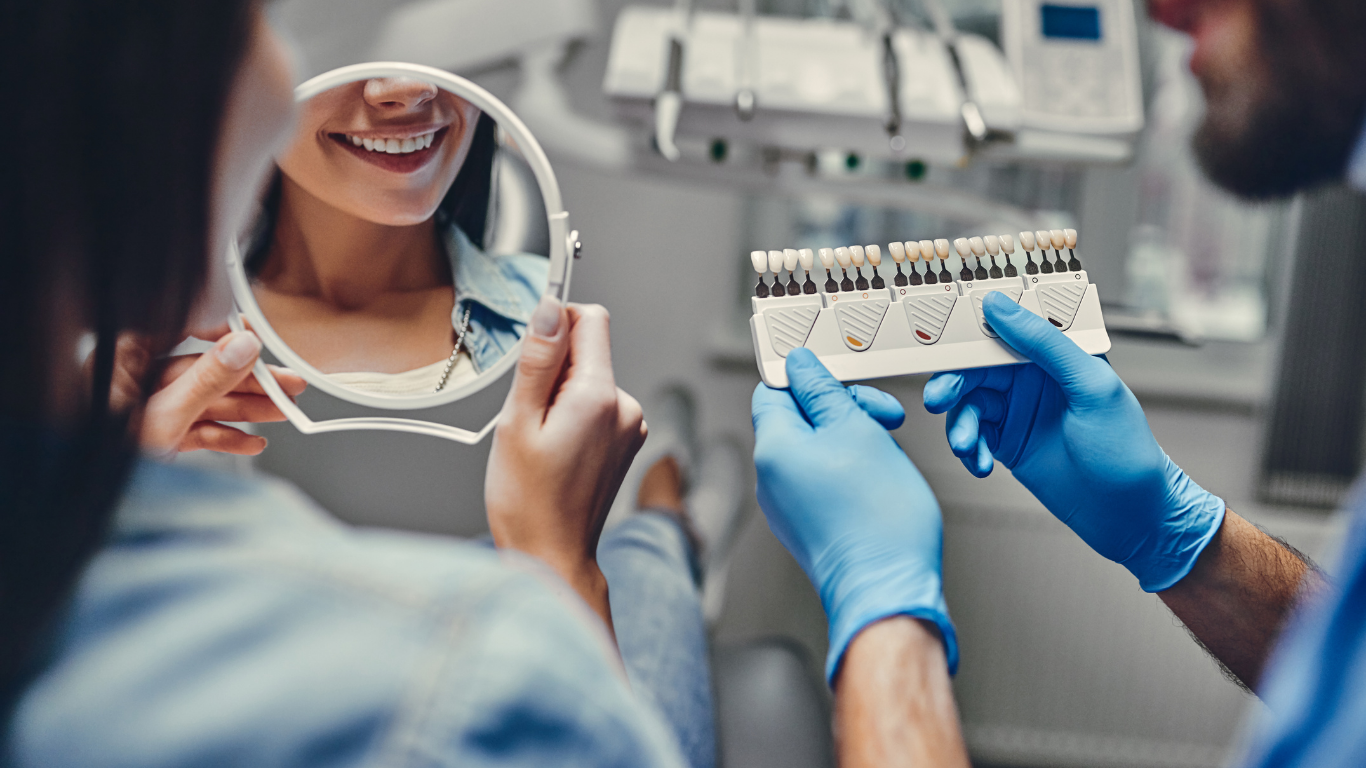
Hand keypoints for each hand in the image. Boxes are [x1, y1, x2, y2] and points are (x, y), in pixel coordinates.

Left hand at [111, 328, 306, 456]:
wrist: (88, 502)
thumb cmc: (101, 457)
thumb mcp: (163, 415)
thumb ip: (206, 380)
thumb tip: (242, 347)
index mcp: (125, 360)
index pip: (180, 330)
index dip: (221, 332)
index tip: (255, 337)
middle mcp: (138, 381)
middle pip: (205, 371)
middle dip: (249, 381)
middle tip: (285, 382)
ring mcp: (151, 410)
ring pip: (208, 401)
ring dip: (247, 409)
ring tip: (282, 411)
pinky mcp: (161, 436)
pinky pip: (200, 429)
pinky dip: (227, 436)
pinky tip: (252, 441)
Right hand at [485, 299, 645, 628]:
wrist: (552, 555)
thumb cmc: (529, 502)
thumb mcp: (518, 422)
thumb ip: (538, 361)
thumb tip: (550, 309)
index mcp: (599, 397)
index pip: (590, 319)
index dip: (556, 324)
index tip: (532, 352)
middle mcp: (625, 408)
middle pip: (588, 351)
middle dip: (553, 369)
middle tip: (530, 416)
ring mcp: (630, 427)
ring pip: (590, 379)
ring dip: (561, 396)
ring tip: (542, 441)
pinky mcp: (626, 441)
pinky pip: (597, 405)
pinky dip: (573, 416)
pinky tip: (556, 450)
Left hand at [752, 348, 955, 683]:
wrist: (889, 590)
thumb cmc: (877, 520)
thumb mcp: (857, 431)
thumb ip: (823, 392)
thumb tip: (800, 366)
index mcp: (773, 450)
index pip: (772, 390)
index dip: (807, 377)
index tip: (841, 377)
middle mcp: (770, 479)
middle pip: (799, 419)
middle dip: (842, 410)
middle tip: (883, 417)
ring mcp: (787, 506)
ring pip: (817, 449)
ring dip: (854, 439)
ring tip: (887, 455)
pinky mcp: (808, 526)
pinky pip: (824, 480)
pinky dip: (852, 471)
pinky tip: (881, 482)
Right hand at [923, 292, 1224, 590]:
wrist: (1130, 517)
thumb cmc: (1126, 450)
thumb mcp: (1090, 386)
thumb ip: (1044, 344)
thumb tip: (1000, 305)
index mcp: (1056, 353)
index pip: (1006, 326)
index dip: (970, 327)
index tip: (939, 336)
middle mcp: (1033, 377)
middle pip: (975, 367)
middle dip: (952, 383)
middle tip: (938, 401)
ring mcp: (1017, 411)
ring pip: (968, 404)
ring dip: (960, 424)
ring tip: (967, 447)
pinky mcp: (1007, 443)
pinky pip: (972, 435)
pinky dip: (968, 449)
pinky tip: (980, 465)